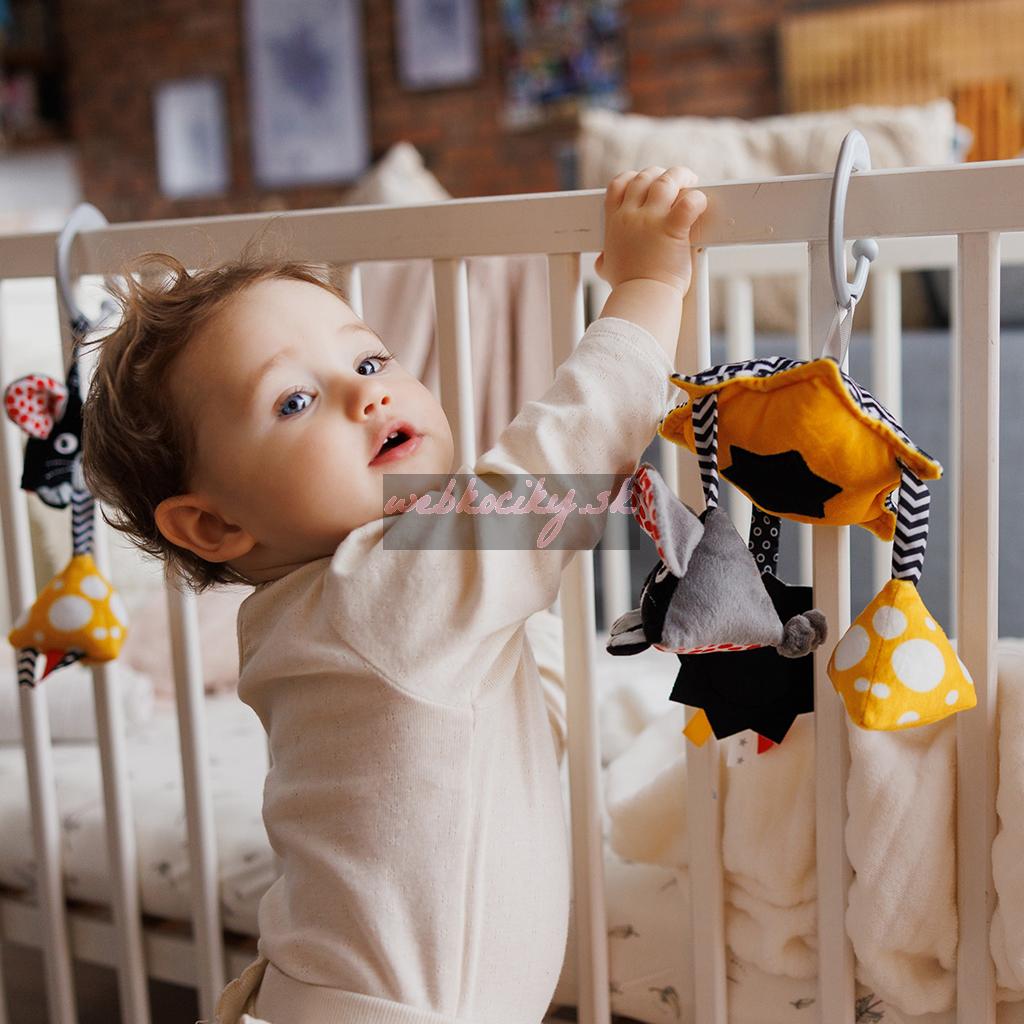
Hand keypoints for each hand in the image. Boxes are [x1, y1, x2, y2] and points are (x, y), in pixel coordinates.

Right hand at [594, 165, 707, 295]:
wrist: (641, 299)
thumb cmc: (628, 287)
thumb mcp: (608, 270)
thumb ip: (605, 260)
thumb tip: (602, 261)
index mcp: (614, 222)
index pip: (618, 184)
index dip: (633, 177)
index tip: (646, 182)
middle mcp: (629, 216)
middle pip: (644, 177)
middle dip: (660, 175)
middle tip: (676, 181)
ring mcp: (650, 221)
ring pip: (665, 181)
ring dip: (680, 176)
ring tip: (692, 182)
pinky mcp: (672, 229)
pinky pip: (688, 203)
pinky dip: (697, 199)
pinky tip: (701, 203)